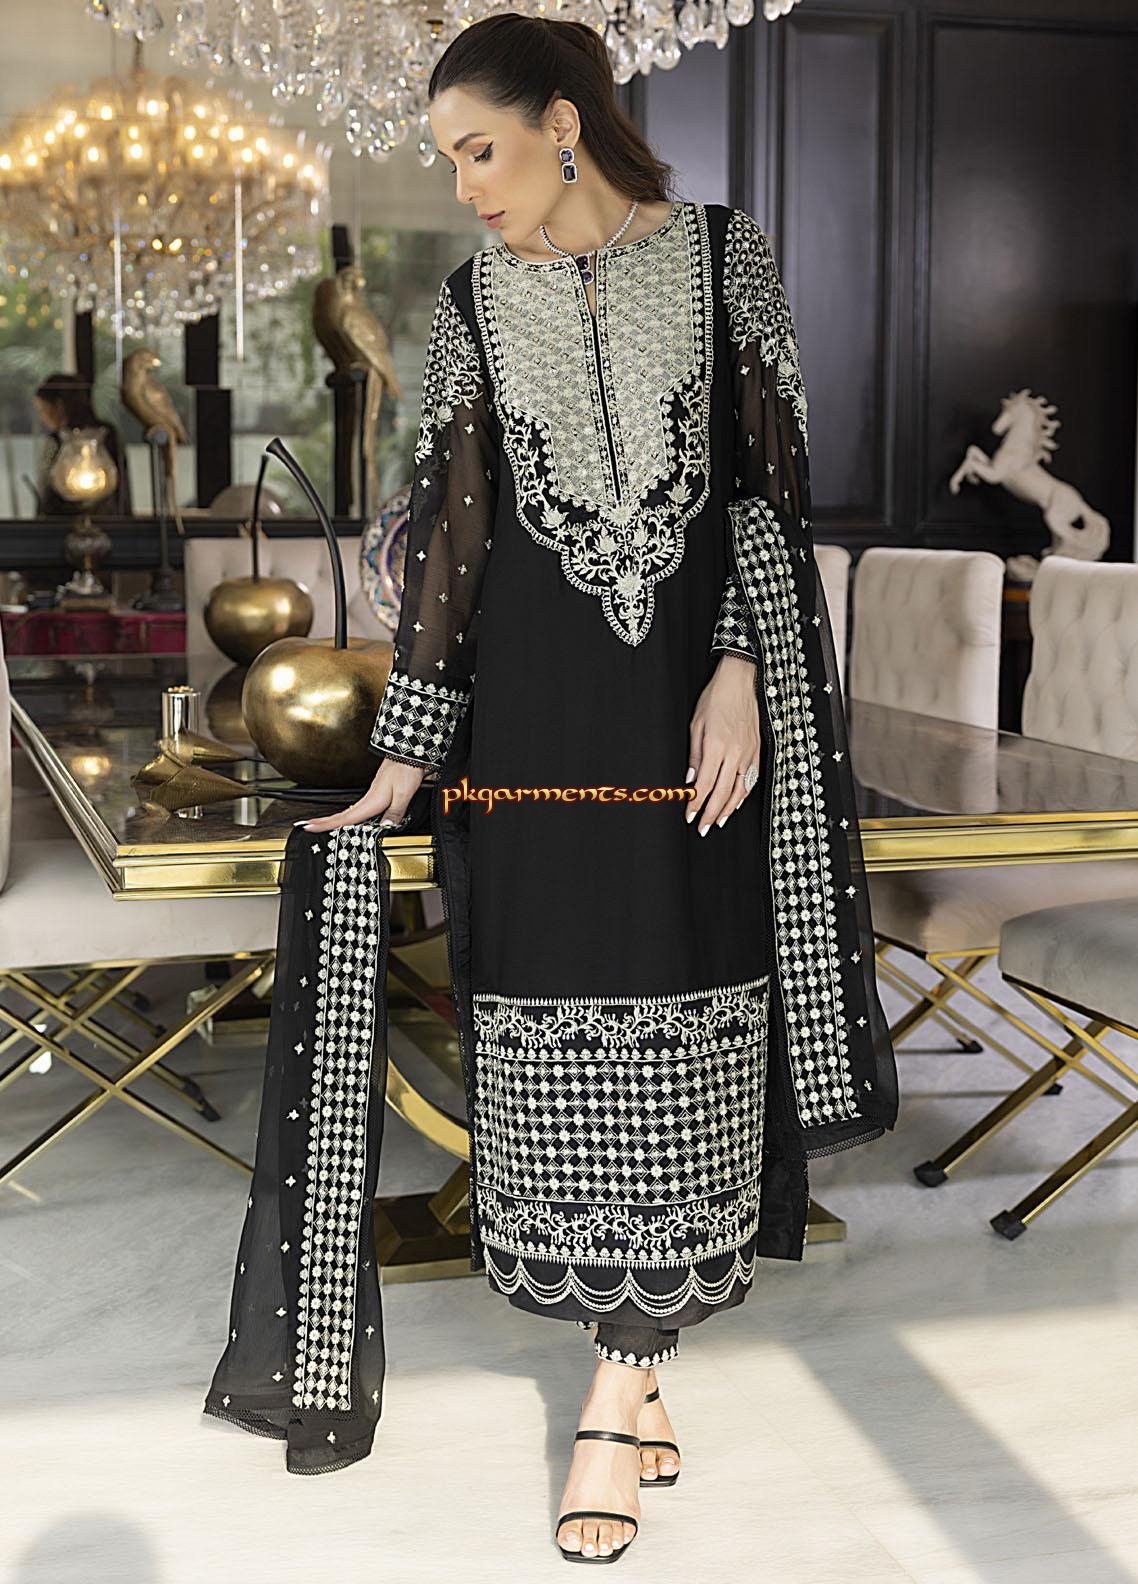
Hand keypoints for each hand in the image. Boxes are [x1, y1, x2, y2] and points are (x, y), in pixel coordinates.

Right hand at [296, 758, 426, 832]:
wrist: (408, 753)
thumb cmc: (406, 769)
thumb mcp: (404, 793)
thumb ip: (395, 812)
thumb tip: (386, 827)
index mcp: (372, 800)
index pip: (346, 817)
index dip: (327, 824)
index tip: (309, 827)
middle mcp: (369, 799)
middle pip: (342, 815)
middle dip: (323, 821)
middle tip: (306, 826)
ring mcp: (371, 796)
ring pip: (348, 812)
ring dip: (333, 818)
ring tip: (320, 825)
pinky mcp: (377, 794)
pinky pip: (358, 808)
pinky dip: (347, 815)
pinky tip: (348, 819)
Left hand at [685, 654, 760, 835]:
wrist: (739, 682)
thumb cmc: (715, 698)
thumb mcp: (695, 725)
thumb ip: (694, 756)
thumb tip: (690, 781)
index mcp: (716, 746)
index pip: (704, 784)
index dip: (696, 804)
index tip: (689, 815)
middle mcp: (735, 753)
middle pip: (722, 793)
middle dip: (711, 813)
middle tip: (702, 827)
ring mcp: (749, 753)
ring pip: (739, 790)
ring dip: (728, 809)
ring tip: (718, 822)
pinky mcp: (757, 750)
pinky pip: (751, 779)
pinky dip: (743, 795)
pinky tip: (735, 803)